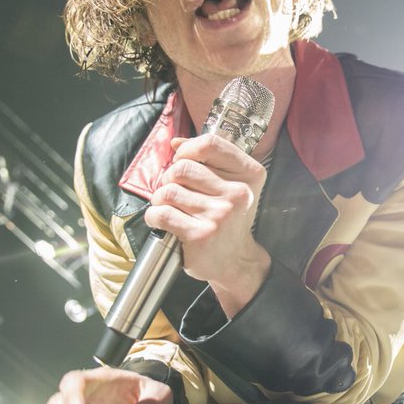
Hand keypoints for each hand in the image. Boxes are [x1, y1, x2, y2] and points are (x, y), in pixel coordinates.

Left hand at [145, 134, 270, 315]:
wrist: (235, 260)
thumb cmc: (228, 218)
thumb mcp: (230, 184)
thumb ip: (206, 160)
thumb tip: (175, 143)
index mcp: (249, 175)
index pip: (210, 144)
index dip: (187, 150)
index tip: (182, 161)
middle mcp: (237, 193)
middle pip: (182, 168)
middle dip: (170, 179)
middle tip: (176, 193)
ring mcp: (218, 215)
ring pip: (167, 191)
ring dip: (161, 200)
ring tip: (172, 209)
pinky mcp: (199, 234)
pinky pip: (160, 214)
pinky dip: (154, 217)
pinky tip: (163, 222)